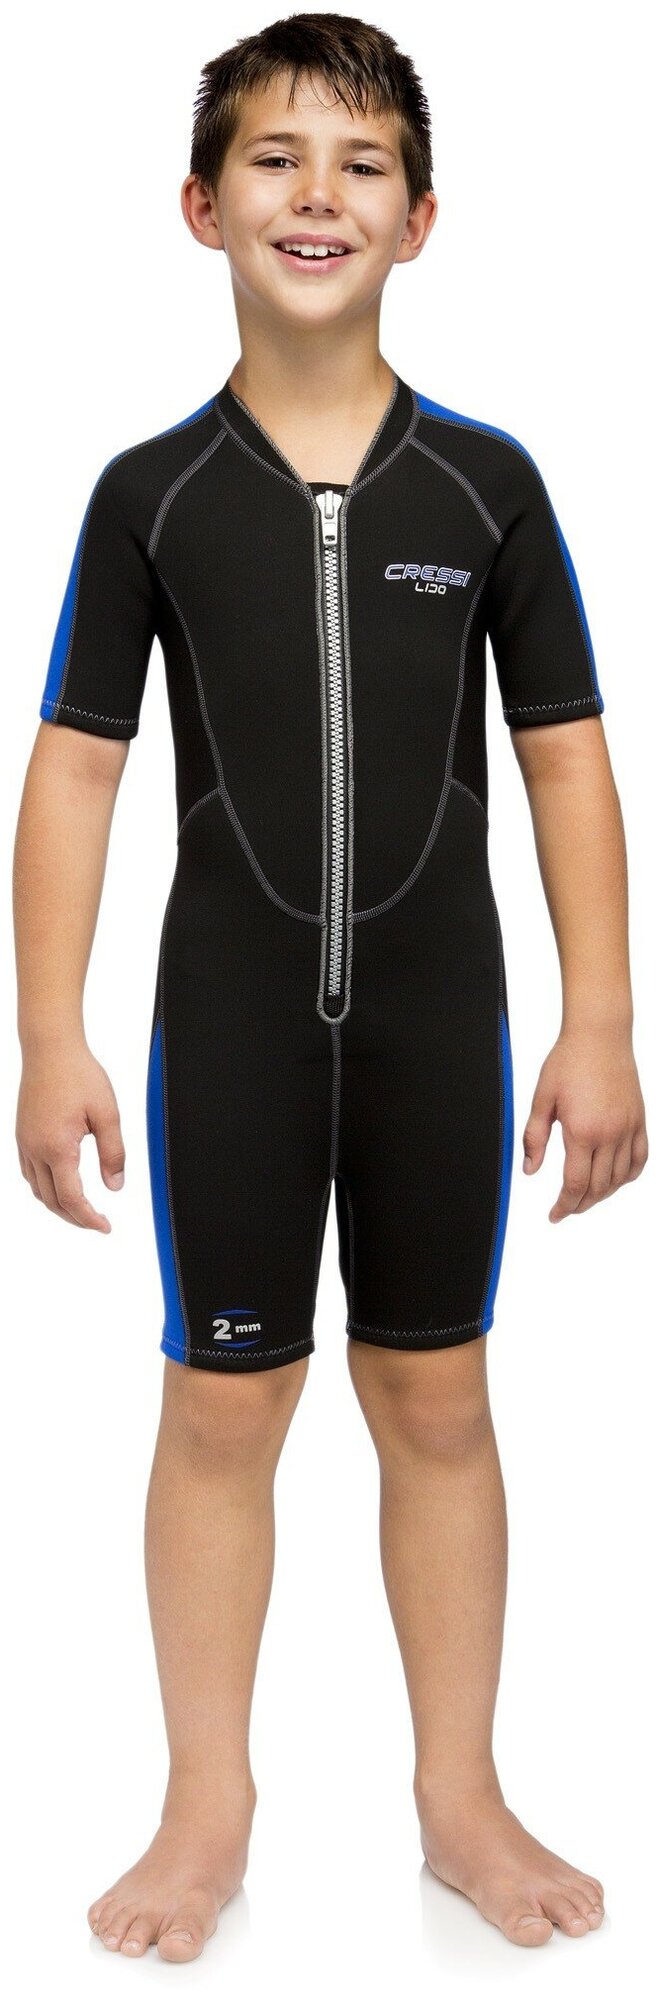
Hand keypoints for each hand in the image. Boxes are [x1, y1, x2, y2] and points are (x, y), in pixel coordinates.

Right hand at [16, 1040, 125, 1229]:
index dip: (88, 1219)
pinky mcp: (21, 1134)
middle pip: (51, 1201)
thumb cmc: (79, 1074)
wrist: (50, 1048)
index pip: (71, 1199)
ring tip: (81, 1209)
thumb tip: (115, 1187)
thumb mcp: (108, 1114)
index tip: (105, 1227)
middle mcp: (35, 1149)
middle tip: (97, 1223)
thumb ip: (113, 1153)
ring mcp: (24, 1143)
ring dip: (58, 1205)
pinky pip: (29, 1173)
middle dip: (74, 1218)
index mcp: (58, 1147)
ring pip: (37, 1189)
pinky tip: (60, 1184)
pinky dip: (45, 1188)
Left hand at [521, 1027, 648, 1219]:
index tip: (555, 1214)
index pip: (575, 1185)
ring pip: (620, 1178)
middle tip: (566, 1209)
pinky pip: (640, 1159)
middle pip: (598, 1188)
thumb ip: (534, 1137)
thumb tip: (530, 1169)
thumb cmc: (569, 1061)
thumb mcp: (542, 1099)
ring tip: (586, 1198)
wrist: (599, 1035)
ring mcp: (628, 1128)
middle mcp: (610, 1134)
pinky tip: (616, 1180)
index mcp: (582, 1131)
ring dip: (603, 1194)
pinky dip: (628, 1176)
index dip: (564, 1206)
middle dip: (580, 1205)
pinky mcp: (639, 1120)